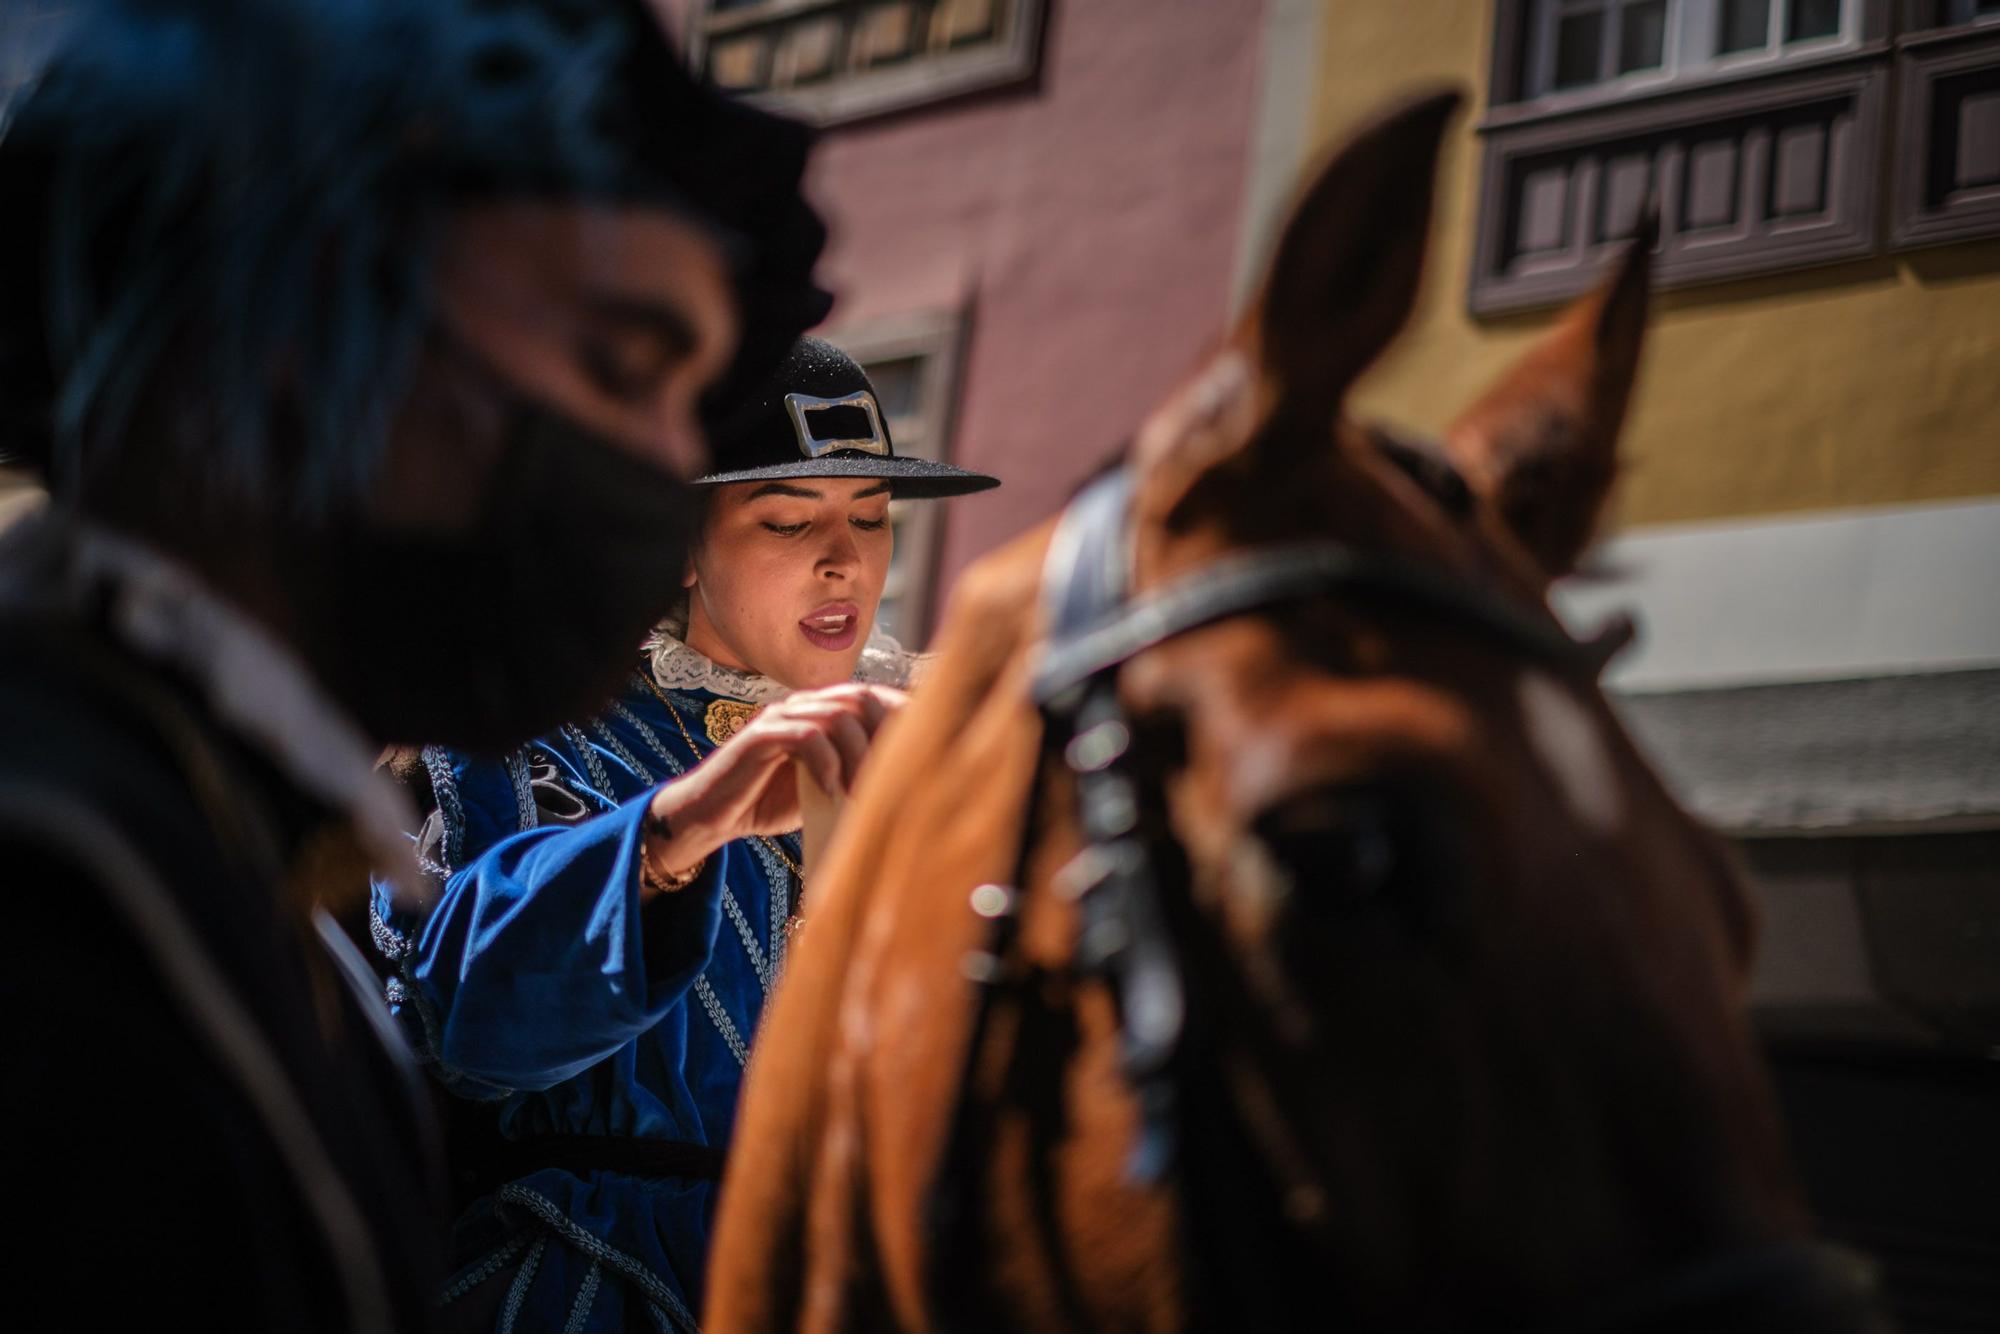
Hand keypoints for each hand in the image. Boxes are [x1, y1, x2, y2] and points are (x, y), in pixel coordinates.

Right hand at [641, 683, 904, 891]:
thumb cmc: (773, 801)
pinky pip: (806, 736)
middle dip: (885, 736)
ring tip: (860, 793)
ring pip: (837, 715)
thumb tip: (910, 784)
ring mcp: (782, 717)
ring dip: (858, 757)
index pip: (874, 696)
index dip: (902, 715)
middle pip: (861, 697)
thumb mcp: (827, 786)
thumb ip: (857, 774)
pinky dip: (826, 764)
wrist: (716, 815)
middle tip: (894, 778)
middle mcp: (804, 705)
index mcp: (823, 712)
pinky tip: (829, 791)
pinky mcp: (761, 736)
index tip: (927, 750)